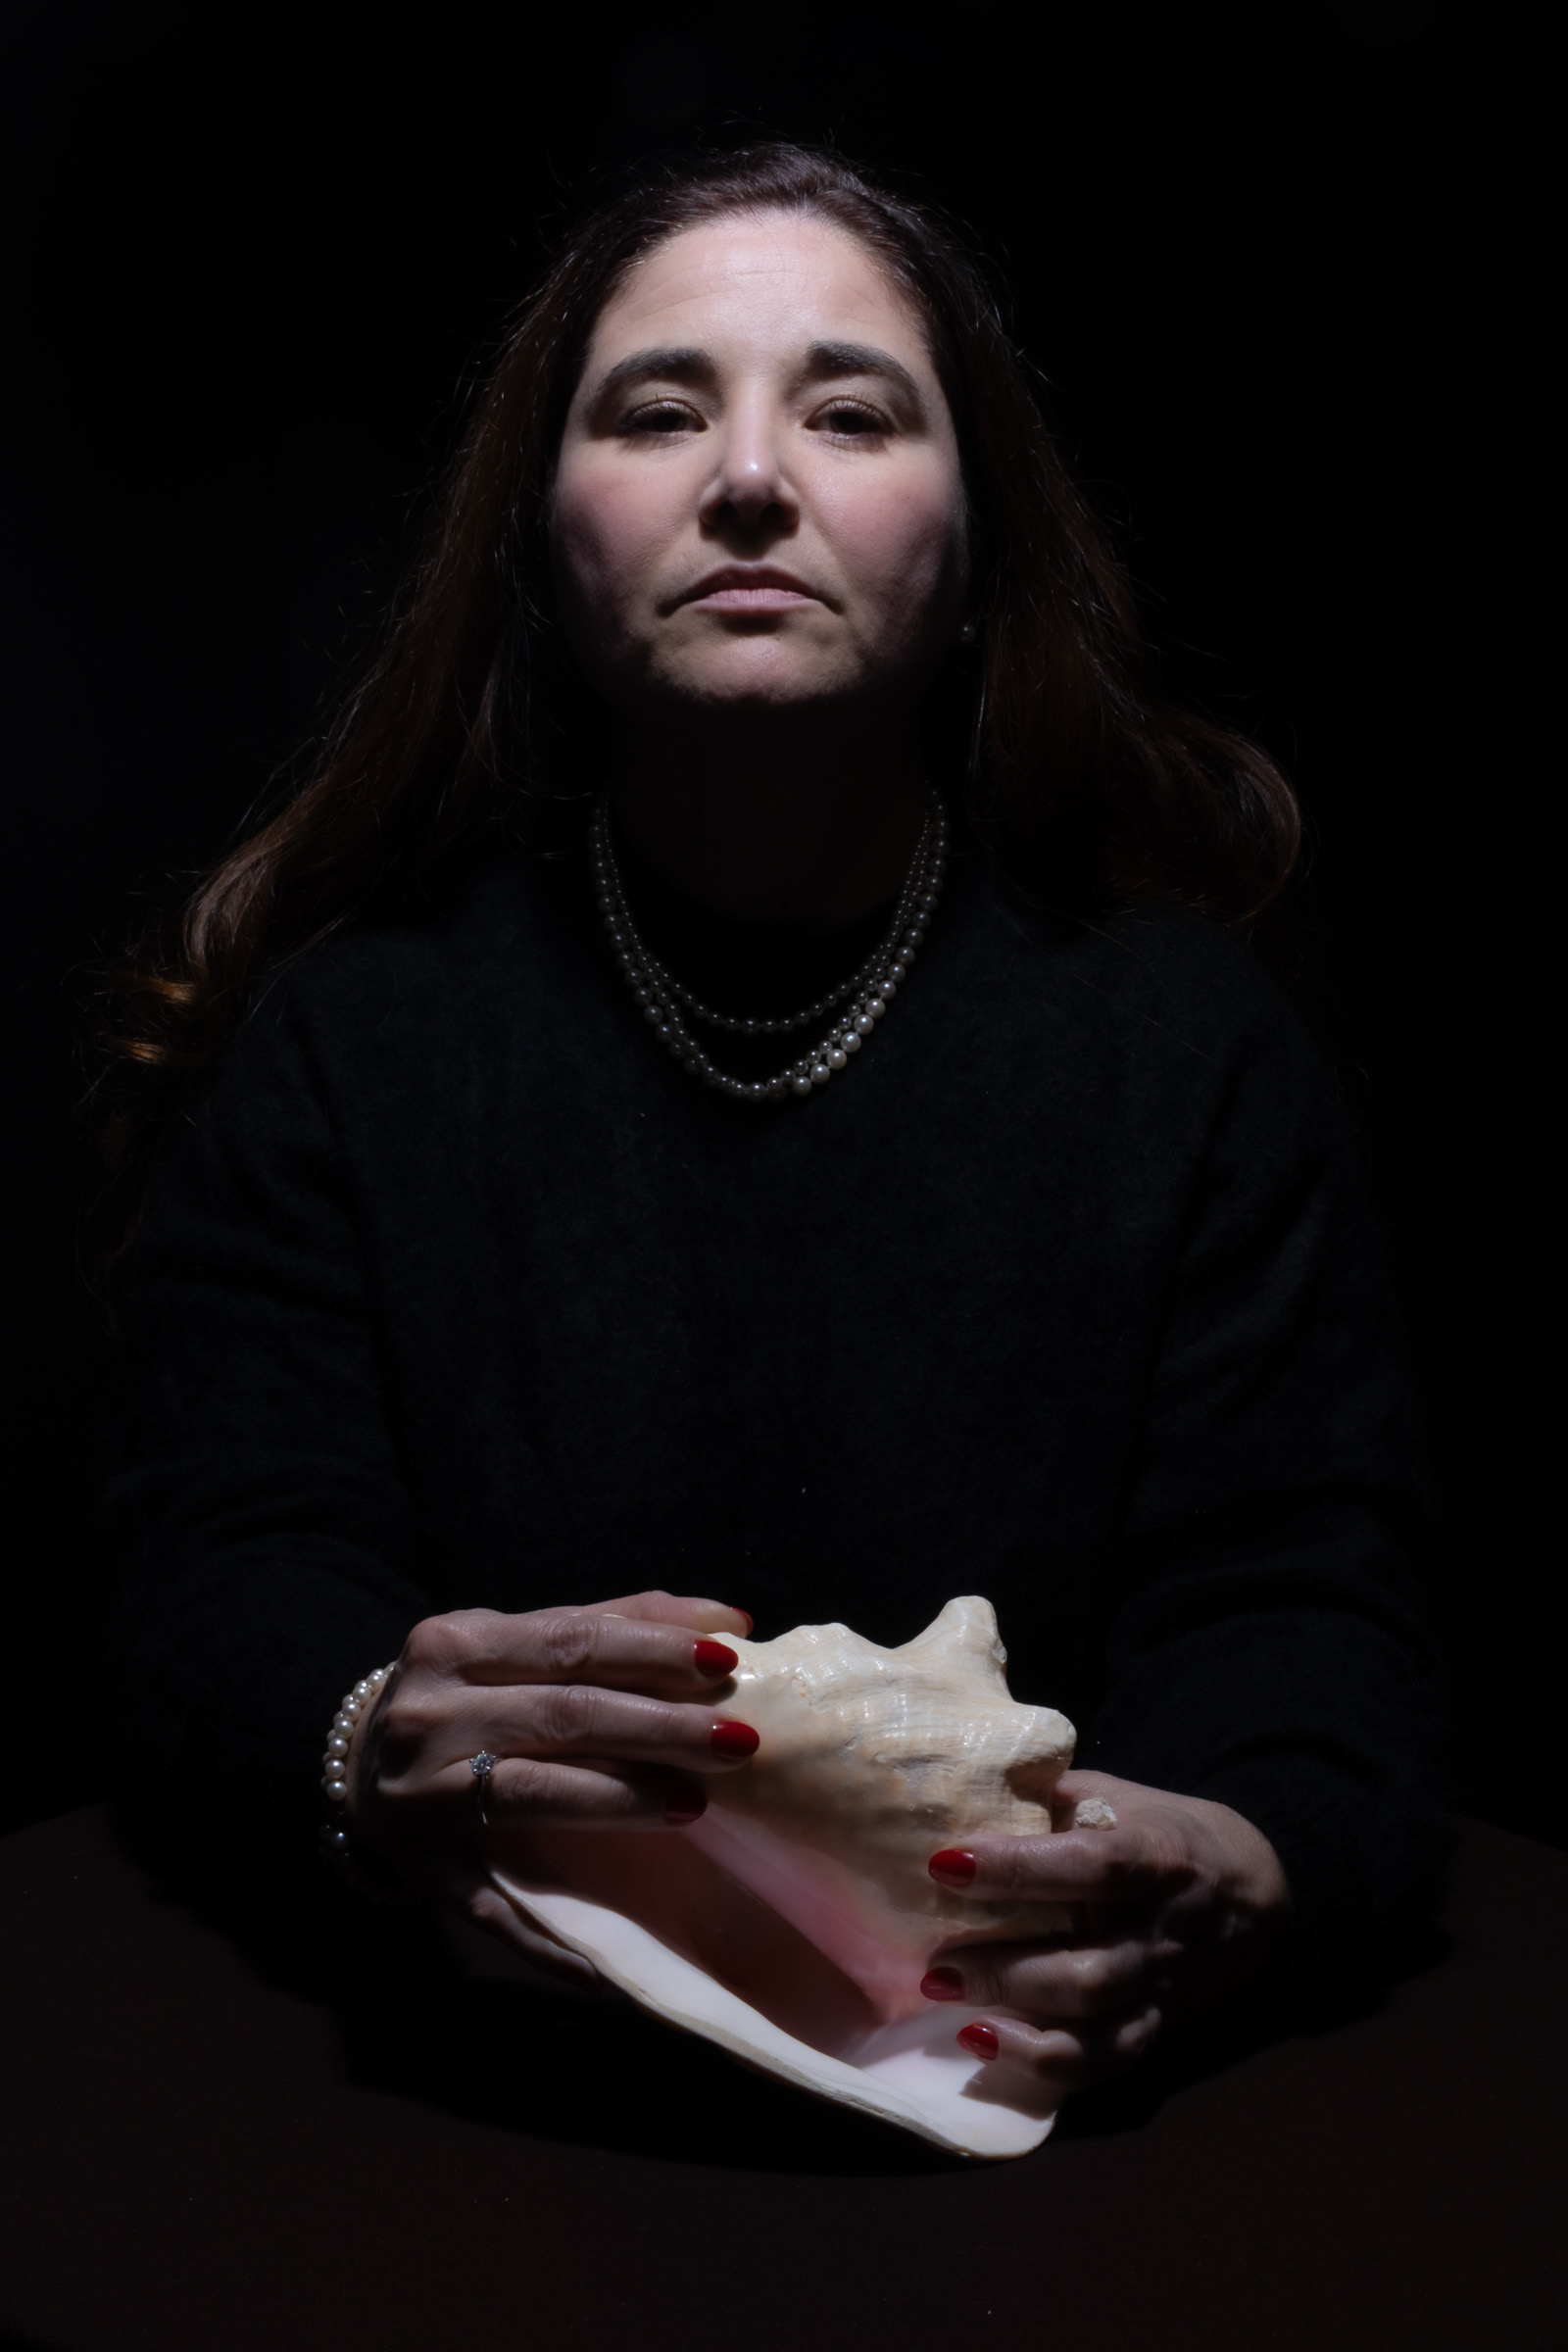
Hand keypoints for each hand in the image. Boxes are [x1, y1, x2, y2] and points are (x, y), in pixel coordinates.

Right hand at [347, 1590, 754, 1984]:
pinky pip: (493, 1909)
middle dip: (658, 1727)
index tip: (728, 1662)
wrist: (355, 1766)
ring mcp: (418, 1796)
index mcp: (456, 1642)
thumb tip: (722, 1621)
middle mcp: (428, 1714)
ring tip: (695, 1805)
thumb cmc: (466, 1694)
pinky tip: (605, 1964)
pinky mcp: (422, 1871)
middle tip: (738, 1743)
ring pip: (530, 1795)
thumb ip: (608, 1625)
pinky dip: (549, 1940)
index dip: (652, 1650)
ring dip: (620, 1802)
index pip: (571, 1640)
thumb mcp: (513, 1645)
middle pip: (562, 1714)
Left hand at [921, 1769, 1292, 2101]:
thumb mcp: (1118, 1795)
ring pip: (1096, 2026)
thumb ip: (1052, 1799)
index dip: (1019, 1869)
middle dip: (1004, 1970)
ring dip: (1015, 2021)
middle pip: (1089, 1971)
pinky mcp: (1156, 2027)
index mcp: (1156, 1856)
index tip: (946, 1864)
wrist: (1253, 1893)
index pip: (1092, 1867)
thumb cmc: (1162, 1830)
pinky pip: (1106, 2062)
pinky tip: (986, 2044)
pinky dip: (1046, 2065)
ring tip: (946, 1997)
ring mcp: (1161, 1988)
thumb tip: (964, 1792)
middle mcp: (1161, 1932)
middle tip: (935, 1958)